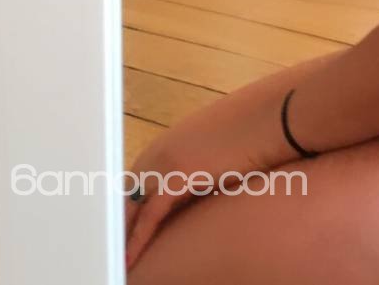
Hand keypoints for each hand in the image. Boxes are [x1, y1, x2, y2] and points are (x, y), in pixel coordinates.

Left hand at [124, 72, 297, 272]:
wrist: (274, 117)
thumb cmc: (255, 133)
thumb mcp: (219, 152)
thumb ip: (199, 170)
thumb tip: (199, 190)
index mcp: (167, 144)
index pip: (134, 183)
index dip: (124, 210)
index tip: (114, 233)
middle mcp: (159, 150)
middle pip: (124, 194)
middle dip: (113, 223)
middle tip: (104, 248)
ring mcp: (165, 160)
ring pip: (129, 206)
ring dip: (118, 234)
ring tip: (111, 258)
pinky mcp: (176, 175)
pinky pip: (149, 216)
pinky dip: (136, 240)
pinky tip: (128, 260)